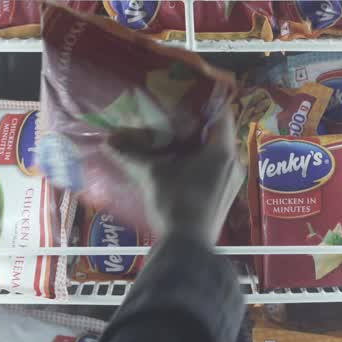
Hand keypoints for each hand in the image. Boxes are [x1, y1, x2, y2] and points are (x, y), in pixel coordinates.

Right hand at [105, 111, 242, 245]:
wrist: (187, 248)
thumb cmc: (175, 205)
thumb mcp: (151, 175)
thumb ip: (131, 155)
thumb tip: (107, 142)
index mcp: (221, 150)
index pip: (221, 113)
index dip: (206, 100)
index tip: (188, 94)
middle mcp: (233, 162)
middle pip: (218, 132)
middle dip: (197, 124)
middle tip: (175, 115)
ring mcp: (232, 181)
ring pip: (217, 152)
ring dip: (198, 145)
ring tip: (174, 139)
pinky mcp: (225, 195)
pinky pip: (217, 168)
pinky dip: (201, 162)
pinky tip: (180, 166)